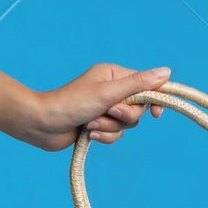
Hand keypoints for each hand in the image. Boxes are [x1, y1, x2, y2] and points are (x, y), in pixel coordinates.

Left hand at [15, 62, 170, 150]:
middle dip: (123, 115)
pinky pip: (115, 134)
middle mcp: (111, 89)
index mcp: (114, 75)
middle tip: (107, 112)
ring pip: (127, 124)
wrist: (41, 124)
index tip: (156, 113)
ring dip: (109, 127)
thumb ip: (138, 84)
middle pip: (138, 108)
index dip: (154, 99)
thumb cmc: (71, 103)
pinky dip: (103, 135)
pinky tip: (87, 132)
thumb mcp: (108, 93)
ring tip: (89, 123)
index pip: (146, 84)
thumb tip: (166, 72)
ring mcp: (104, 108)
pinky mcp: (98, 124)